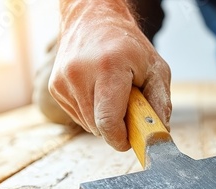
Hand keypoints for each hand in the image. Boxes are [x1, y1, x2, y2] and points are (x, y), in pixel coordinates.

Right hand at [49, 1, 171, 150]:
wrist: (93, 20)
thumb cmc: (128, 46)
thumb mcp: (156, 69)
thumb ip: (161, 103)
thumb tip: (160, 133)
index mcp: (108, 68)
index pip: (108, 121)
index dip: (121, 139)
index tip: (130, 141)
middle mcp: (80, 74)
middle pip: (99, 127)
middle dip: (117, 128)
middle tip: (129, 110)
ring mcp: (63, 81)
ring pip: (88, 125)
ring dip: (104, 120)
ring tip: (112, 95)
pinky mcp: (54, 87)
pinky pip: (78, 116)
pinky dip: (92, 113)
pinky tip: (98, 93)